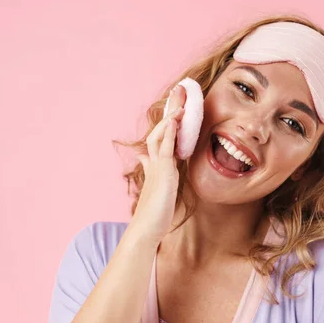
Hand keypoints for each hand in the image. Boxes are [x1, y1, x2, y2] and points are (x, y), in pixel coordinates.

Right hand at [130, 84, 186, 243]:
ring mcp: (157, 168)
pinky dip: (168, 133)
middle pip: (160, 130)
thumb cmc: (154, 213)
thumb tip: (143, 157)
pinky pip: (165, 149)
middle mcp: (155, 163)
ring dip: (170, 117)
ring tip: (180, 101)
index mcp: (157, 165)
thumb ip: (152, 170)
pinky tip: (174, 121)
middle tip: (179, 92)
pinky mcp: (162, 174)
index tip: (177, 107)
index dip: (169, 121)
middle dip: (170, 111)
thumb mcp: (156, 187)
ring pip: (160, 136)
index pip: (162, 137)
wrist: (145, 230)